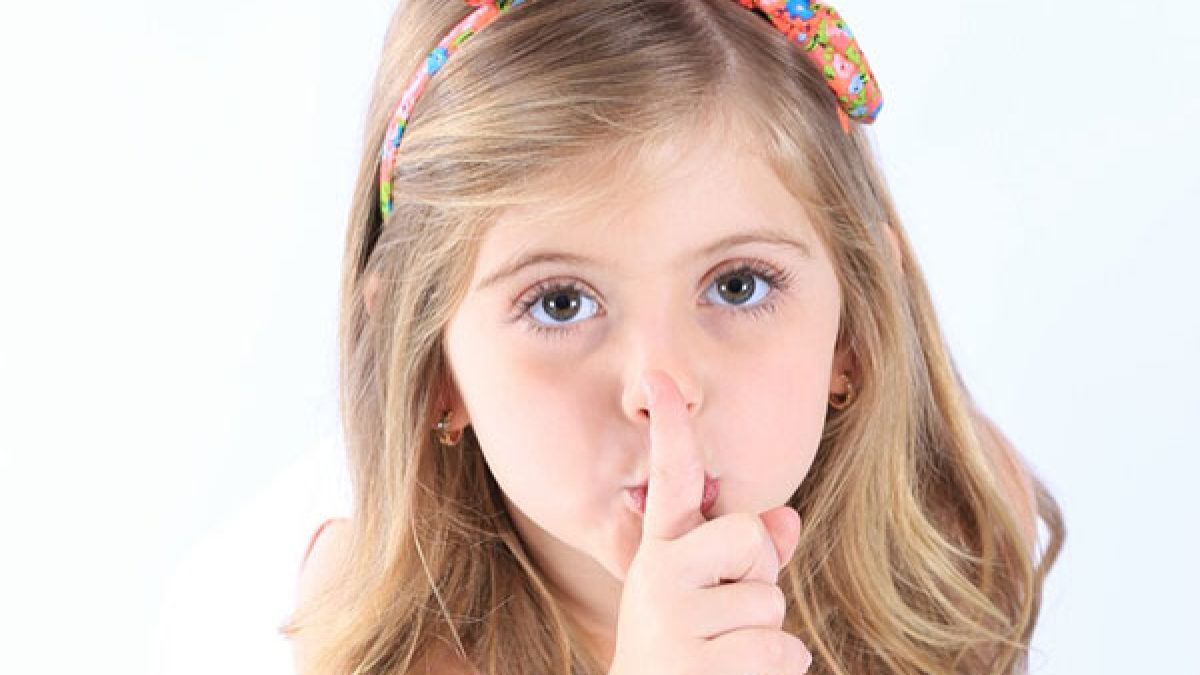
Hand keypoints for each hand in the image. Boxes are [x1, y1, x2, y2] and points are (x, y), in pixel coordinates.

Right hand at [607, 371, 811, 674]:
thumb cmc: (691, 650)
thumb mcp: (711, 596)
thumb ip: (749, 556)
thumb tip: (786, 519)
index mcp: (662, 551)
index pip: (670, 480)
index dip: (671, 429)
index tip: (660, 378)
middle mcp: (659, 575)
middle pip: (747, 537)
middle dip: (759, 576)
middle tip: (729, 614)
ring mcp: (672, 621)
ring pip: (769, 601)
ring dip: (766, 634)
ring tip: (727, 654)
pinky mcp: (695, 665)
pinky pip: (779, 648)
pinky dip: (778, 667)